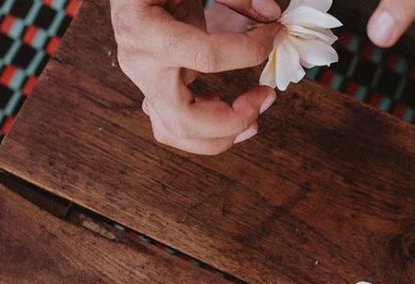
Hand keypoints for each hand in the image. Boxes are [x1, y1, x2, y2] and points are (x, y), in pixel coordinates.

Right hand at [110, 0, 281, 154]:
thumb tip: (272, 16)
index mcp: (145, 30)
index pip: (206, 58)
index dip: (249, 52)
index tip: (273, 36)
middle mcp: (140, 63)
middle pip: (183, 120)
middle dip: (232, 120)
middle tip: (266, 97)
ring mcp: (144, 80)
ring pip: (175, 132)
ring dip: (219, 136)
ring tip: (253, 118)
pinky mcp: (154, 87)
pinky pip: (174, 125)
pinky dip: (205, 128)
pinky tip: (225, 106)